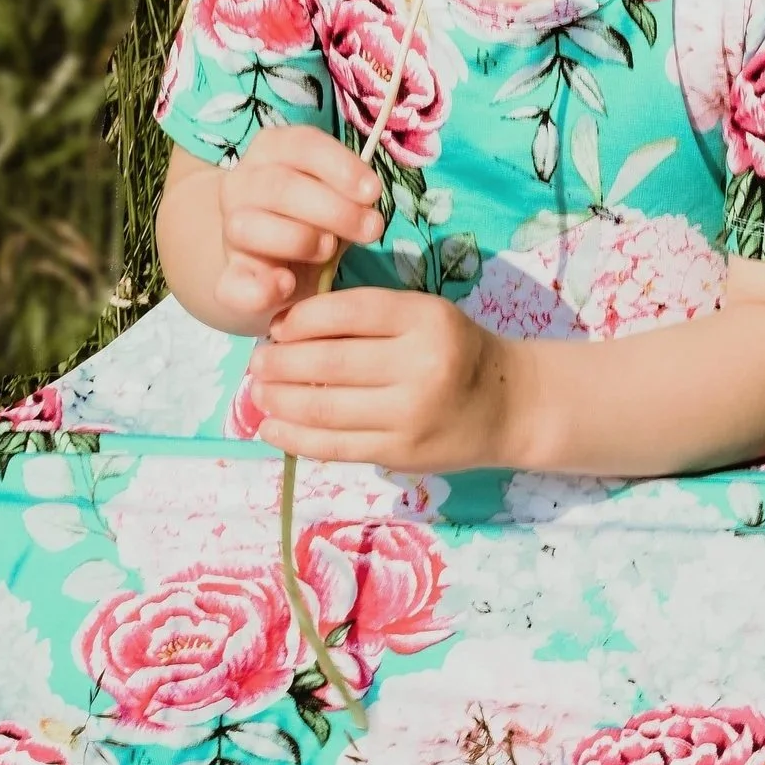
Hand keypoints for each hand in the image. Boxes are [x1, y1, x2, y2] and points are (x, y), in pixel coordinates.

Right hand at [208, 125, 383, 334]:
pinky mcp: (230, 278)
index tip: (373, 191)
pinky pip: (231, 285)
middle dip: (333, 209)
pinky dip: (258, 288)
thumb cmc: (318, 219)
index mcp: (272, 151)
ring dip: (299, 239)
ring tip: (330, 250)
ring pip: (248, 226)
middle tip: (371, 229)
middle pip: (279, 186)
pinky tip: (286, 286)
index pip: (301, 144)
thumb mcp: (337, 197)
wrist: (283, 265)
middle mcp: (242, 184)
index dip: (339, 166)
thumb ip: (350, 193)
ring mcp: (232, 231)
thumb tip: (367, 197)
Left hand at [251, 288, 513, 469]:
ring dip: (279, 401)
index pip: (347, 312)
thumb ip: (367, 317)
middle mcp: (421, 365)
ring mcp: (410, 414)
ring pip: (325, 408)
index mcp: (425, 320)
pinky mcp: (401, 452)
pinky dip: (295, 438)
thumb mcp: (423, 316)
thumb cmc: (455, 351)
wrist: (507, 405)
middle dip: (280, 363)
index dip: (301, 319)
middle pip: (329, 363)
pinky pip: (335, 447)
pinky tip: (272, 427)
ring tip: (258, 393)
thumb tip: (287, 329)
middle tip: (257, 362)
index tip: (278, 327)